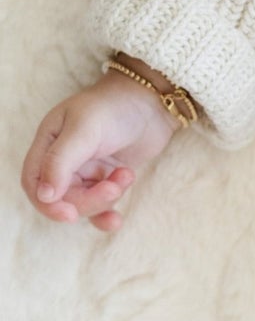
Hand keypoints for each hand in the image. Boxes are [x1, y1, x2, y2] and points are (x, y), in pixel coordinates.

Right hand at [20, 71, 180, 232]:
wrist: (154, 99)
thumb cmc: (115, 106)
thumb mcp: (84, 129)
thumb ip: (61, 161)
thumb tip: (45, 196)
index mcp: (48, 143)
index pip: (34, 182)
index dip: (47, 203)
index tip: (69, 214)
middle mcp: (63, 159)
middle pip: (61, 198)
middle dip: (88, 200)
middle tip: (115, 187)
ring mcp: (86, 169)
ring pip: (83, 202)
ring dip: (105, 199)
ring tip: (127, 176)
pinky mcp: (108, 176)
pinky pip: (101, 203)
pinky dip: (107, 214)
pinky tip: (116, 220)